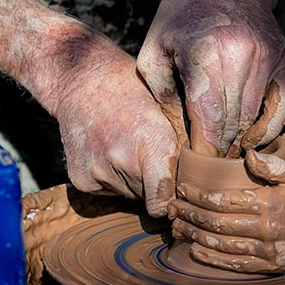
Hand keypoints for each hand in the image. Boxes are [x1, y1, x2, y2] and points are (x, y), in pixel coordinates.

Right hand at [51, 44, 180, 216]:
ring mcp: (98, 172)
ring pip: (129, 194)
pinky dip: (112, 178)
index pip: (164, 203)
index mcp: (152, 143)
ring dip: (134, 181)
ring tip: (128, 148)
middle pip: (148, 198)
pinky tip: (110, 152)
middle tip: (150, 156)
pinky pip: (108, 191)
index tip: (177, 196)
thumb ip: (184, 147)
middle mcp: (122, 161)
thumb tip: (203, 181)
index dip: (172, 202)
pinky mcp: (81, 179)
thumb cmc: (132, 91)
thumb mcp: (168, 111)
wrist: (82, 81)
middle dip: (155, 183)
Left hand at [137, 0, 284, 156]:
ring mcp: (269, 60)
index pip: (208, 119)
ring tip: (223, 155)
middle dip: (218, 151)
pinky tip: (250, 138)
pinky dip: (268, 128)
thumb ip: (162, 92)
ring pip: (255, 119)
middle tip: (205, 168)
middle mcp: (243, 59)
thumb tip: (177, 135)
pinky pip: (283, 107)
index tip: (193, 167)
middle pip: (233, 124)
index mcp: (206, 55)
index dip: (202, 150)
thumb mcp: (156, 46)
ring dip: (239, 142)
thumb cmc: (184, 13)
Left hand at [169, 150, 284, 272]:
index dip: (199, 196)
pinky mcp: (270, 265)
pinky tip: (197, 251)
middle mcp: (264, 229)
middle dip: (190, 216)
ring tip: (179, 228)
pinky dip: (214, 259)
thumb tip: (247, 153)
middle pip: (217, 223)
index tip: (182, 190)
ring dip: (196, 236)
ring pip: (222, 245)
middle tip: (171, 210)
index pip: (223, 200)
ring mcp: (267, 250)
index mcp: (268, 203)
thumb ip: (272, 166)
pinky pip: (236, 264)